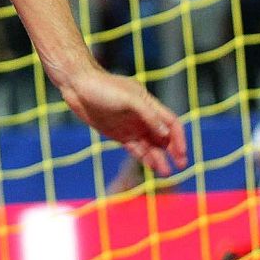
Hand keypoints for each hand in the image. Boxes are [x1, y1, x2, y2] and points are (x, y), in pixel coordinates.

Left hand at [59, 67, 186, 176]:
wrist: (77, 86)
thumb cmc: (103, 87)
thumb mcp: (128, 99)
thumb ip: (148, 115)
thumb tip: (166, 134)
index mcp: (149, 103)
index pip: (171, 122)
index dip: (179, 137)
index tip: (182, 153)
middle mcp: (142, 116)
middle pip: (164, 136)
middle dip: (174, 150)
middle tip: (182, 166)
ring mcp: (131, 126)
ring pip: (150, 145)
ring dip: (159, 158)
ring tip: (166, 172)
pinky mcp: (118, 134)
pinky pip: (136, 148)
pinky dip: (145, 157)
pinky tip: (152, 166)